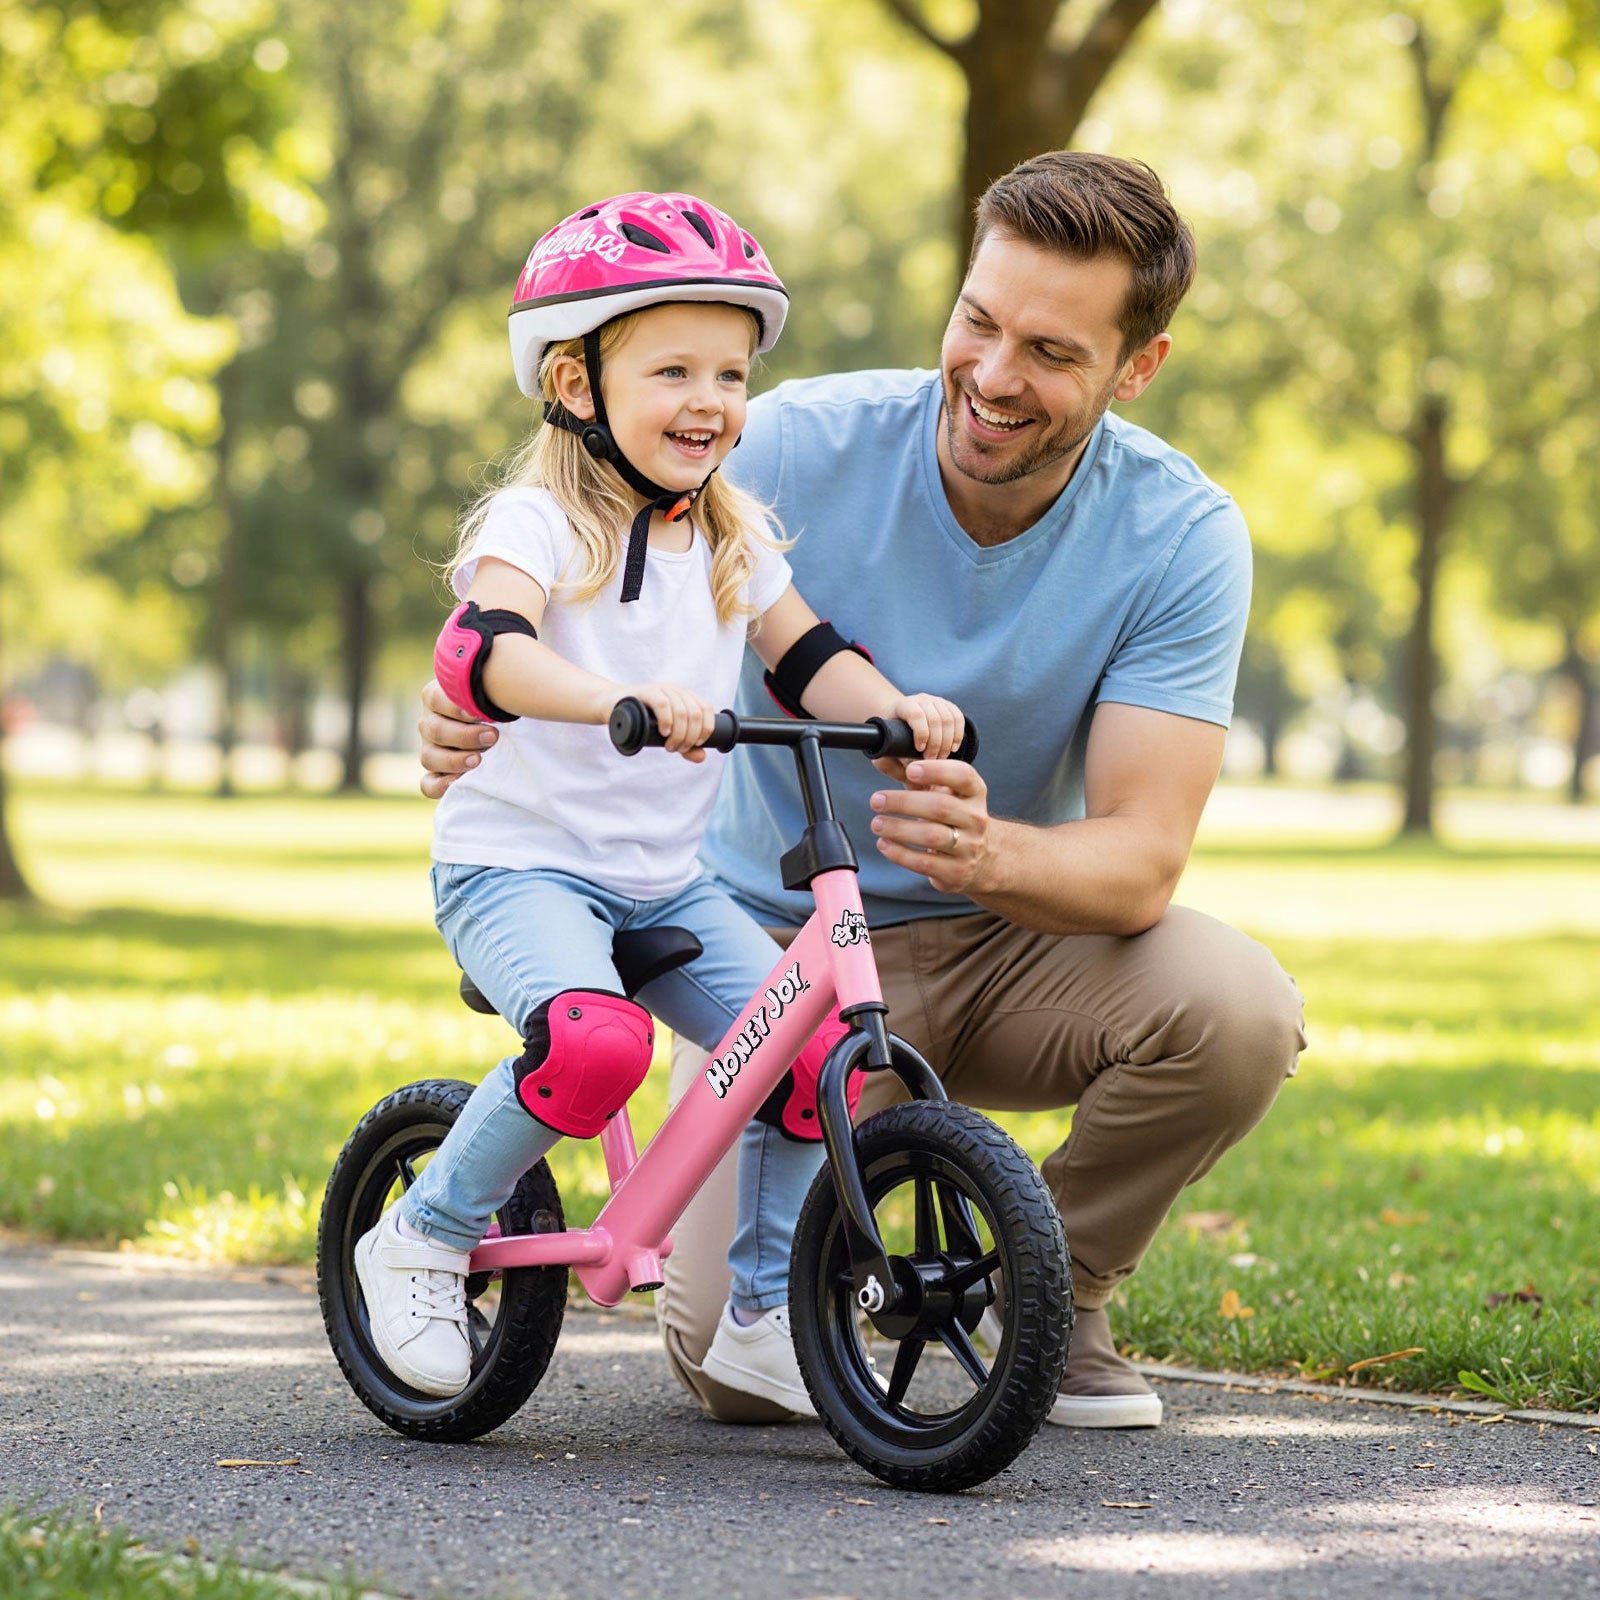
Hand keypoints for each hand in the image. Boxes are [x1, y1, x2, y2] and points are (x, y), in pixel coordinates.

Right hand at [419, 678, 497, 798]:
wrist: (503, 723)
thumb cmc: (499, 699)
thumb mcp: (495, 689)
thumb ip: (494, 686)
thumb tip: (512, 677)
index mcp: (436, 696)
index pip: (436, 699)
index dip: (458, 707)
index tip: (485, 713)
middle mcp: (429, 721)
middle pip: (434, 730)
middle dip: (465, 735)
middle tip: (493, 737)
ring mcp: (430, 748)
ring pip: (429, 757)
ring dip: (454, 760)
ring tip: (479, 760)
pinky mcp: (436, 772)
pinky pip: (428, 784)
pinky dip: (441, 786)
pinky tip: (460, 782)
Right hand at [616, 681, 716, 762]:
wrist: (613, 707)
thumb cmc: (642, 721)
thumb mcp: (666, 734)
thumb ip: (686, 746)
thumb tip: (701, 757)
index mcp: (686, 697)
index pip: (706, 709)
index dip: (706, 728)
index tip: (697, 744)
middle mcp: (676, 690)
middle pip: (695, 714)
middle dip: (689, 737)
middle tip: (677, 749)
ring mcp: (662, 689)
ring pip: (682, 711)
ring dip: (679, 734)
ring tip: (669, 746)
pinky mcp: (646, 691)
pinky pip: (663, 704)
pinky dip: (667, 721)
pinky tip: (664, 732)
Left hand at [870, 758, 991, 894]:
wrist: (983, 858)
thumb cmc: (951, 817)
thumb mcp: (935, 792)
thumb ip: (907, 774)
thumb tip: (880, 758)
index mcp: (974, 792)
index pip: (962, 776)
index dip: (936, 771)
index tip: (911, 769)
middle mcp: (976, 818)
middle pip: (940, 807)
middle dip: (904, 803)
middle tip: (876, 800)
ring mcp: (969, 847)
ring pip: (932, 836)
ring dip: (899, 829)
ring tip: (876, 823)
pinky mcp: (957, 872)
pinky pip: (925, 863)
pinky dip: (900, 853)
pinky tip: (884, 844)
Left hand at [888, 693, 964, 760]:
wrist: (900, 720)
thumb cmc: (893, 738)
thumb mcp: (886, 748)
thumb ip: (892, 761)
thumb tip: (910, 769)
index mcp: (902, 706)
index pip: (915, 714)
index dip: (921, 733)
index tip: (920, 750)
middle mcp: (920, 699)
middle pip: (935, 719)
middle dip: (936, 743)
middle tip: (932, 761)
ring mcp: (936, 701)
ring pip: (948, 719)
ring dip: (947, 742)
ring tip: (941, 758)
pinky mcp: (948, 706)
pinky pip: (958, 718)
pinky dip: (958, 735)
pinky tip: (953, 748)